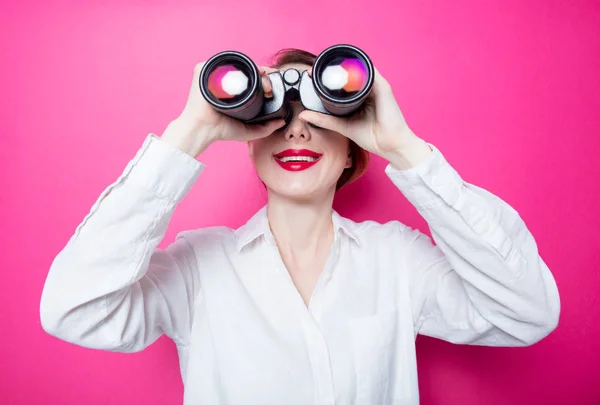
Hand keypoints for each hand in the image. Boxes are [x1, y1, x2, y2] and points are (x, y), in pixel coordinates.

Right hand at [161, 63, 285, 157]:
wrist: (204, 128)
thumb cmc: (221, 130)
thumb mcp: (248, 130)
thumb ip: (266, 128)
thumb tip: (281, 121)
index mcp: (233, 91)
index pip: (252, 80)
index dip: (265, 81)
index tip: (272, 91)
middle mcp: (224, 80)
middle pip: (248, 70)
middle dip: (263, 76)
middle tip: (269, 89)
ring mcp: (214, 73)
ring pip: (239, 64)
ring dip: (255, 69)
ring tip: (264, 81)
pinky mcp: (204, 69)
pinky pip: (224, 60)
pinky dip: (238, 63)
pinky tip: (249, 72)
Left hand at [298, 67, 431, 167]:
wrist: (390, 145)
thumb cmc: (372, 137)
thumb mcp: (343, 126)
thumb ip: (324, 119)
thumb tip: (303, 115)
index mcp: (359, 97)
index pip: (343, 82)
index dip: (328, 77)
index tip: (310, 75)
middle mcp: (367, 89)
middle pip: (349, 72)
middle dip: (332, 68)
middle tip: (313, 69)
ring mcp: (376, 86)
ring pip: (358, 68)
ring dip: (342, 65)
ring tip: (323, 66)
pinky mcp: (383, 87)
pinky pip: (369, 71)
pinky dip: (357, 67)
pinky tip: (344, 66)